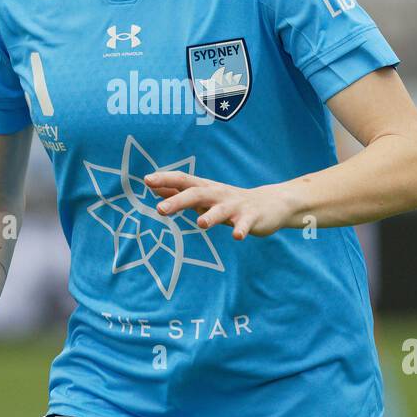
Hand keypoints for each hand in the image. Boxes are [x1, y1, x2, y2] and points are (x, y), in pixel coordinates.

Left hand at [143, 171, 294, 239]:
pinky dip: (241, 230)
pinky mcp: (251, 218)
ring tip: (200, 224)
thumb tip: (154, 187)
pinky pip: (245, 225)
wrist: (270, 204)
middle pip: (196, 194)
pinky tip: (237, 237)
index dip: (165, 179)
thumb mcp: (204, 195)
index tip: (147, 180)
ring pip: (220, 210)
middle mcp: (218, 195)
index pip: (182, 180)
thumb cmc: (229, 201)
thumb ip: (180, 192)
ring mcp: (235, 206)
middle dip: (178, 201)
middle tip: (160, 210)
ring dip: (210, 216)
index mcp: (205, 189)